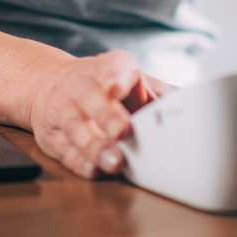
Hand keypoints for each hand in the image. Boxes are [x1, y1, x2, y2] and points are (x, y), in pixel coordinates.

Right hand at [28, 49, 174, 179]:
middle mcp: (82, 86)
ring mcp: (64, 110)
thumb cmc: (103, 82)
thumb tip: (186, 103)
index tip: (118, 89)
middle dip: (107, 116)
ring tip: (115, 161)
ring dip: (95, 146)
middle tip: (123, 132)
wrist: (49, 82)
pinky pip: (64, 149)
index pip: (111, 69)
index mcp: (107, 68)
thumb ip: (156, 90)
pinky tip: (94, 169)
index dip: (115, 79)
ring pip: (75, 127)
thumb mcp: (127, 75)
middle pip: (92, 100)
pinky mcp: (52, 135)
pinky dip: (79, 161)